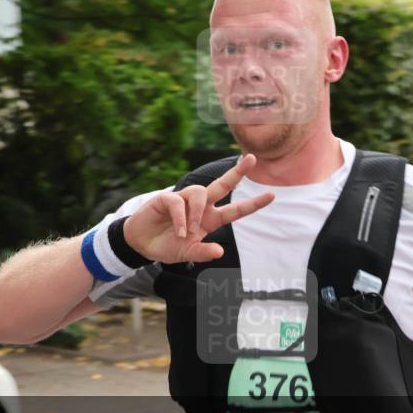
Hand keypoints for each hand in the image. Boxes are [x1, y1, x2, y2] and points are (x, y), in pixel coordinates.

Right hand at [123, 154, 273, 263]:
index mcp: (210, 220)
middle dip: (237, 172)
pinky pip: (178, 202)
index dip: (253, 204)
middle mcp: (200, 206)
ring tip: (189, 231)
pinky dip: (180, 218)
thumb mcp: (187, 254)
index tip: (272, 195)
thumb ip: (203, 252)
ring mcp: (184, 200)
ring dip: (197, 212)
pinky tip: (178, 231)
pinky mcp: (166, 198)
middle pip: (222, 185)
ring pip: (200, 192)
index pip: (235, 210)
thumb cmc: (167, 246)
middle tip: (251, 159)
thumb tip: (220, 252)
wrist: (141, 244)